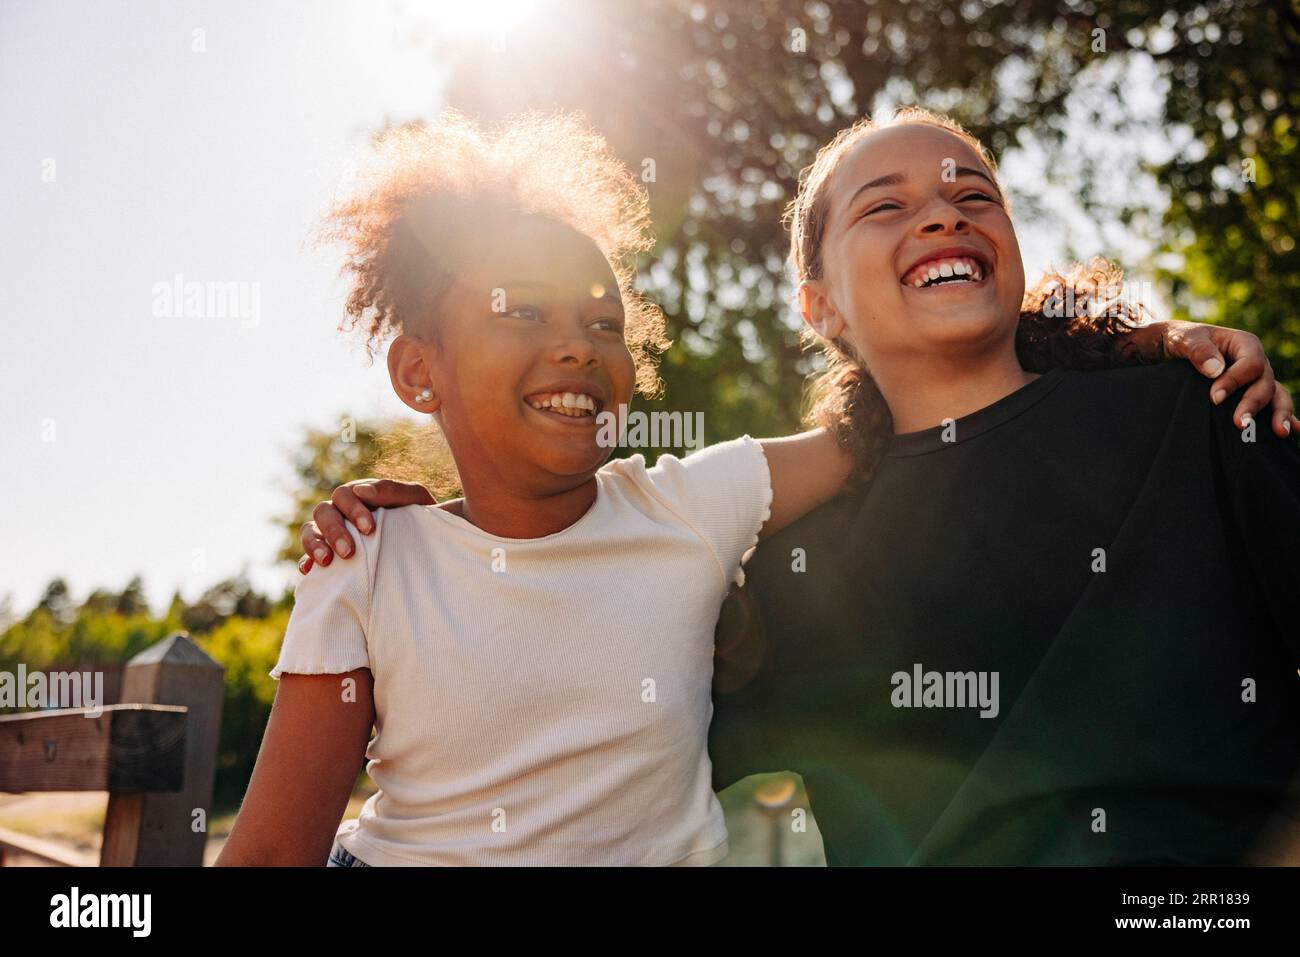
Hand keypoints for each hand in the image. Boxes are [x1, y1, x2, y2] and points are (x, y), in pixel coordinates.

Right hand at [297, 479, 435, 573]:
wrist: (428, 547)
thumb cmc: (419, 517)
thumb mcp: (415, 500)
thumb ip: (392, 491)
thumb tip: (362, 491)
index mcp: (358, 496)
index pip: (344, 495)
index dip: (352, 510)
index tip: (369, 529)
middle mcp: (341, 512)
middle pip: (323, 512)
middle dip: (334, 531)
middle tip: (348, 551)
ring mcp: (331, 535)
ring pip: (310, 531)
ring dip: (315, 544)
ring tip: (326, 561)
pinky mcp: (328, 558)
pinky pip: (307, 558)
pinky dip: (306, 562)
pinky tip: (309, 571)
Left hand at [1153, 320, 1298, 437]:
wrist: (1178, 347)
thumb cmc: (1184, 340)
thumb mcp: (1186, 339)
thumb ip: (1199, 351)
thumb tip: (1215, 370)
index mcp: (1244, 344)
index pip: (1250, 364)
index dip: (1235, 381)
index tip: (1215, 398)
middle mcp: (1256, 362)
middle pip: (1264, 383)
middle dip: (1253, 404)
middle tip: (1240, 424)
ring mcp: (1257, 379)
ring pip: (1275, 395)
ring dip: (1278, 413)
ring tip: (1279, 433)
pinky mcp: (1251, 393)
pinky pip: (1273, 404)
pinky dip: (1284, 416)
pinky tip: (1292, 430)